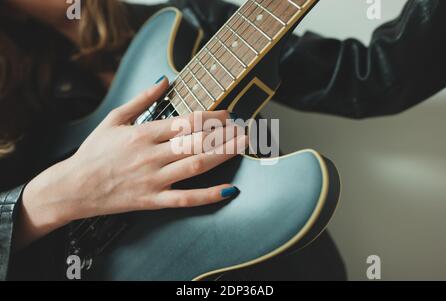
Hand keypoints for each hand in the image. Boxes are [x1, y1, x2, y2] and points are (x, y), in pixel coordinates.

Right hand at [17, 77, 246, 248]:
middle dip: (223, 134)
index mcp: (143, 133)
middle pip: (196, 142)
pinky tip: (228, 190)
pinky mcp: (153, 200)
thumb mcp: (114, 119)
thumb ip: (141, 99)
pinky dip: (208, 195)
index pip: (185, 121)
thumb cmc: (94, 151)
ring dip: (223, 155)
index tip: (228, 114)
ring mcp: (154, 179)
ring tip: (243, 145)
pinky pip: (185, 198)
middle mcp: (152, 155)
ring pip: (195, 165)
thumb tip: (164, 80)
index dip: (211, 117)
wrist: (74, 187)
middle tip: (244, 128)